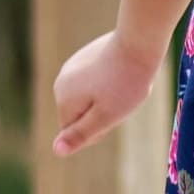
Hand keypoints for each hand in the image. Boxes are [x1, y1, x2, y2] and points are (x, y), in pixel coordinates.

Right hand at [49, 27, 159, 157]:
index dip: (98, 130)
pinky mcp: (85, 56)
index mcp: (63, 99)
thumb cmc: (126, 83)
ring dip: (107, 99)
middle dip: (102, 114)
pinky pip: (95, 81)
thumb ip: (80, 134)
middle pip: (80, 114)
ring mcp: (72, 67)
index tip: (115, 113)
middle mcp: (61, 82)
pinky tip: (121, 73)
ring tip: (123, 85)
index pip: (74, 132)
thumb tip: (55, 151)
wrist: (138, 43)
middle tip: (122, 100)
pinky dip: (109, 82)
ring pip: (89, 98)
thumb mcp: (106, 116)